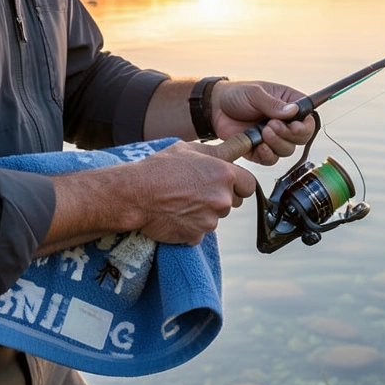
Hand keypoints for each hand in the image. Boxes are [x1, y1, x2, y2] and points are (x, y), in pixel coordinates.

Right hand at [127, 141, 256, 244]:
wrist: (135, 194)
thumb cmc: (159, 168)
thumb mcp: (189, 150)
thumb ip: (217, 153)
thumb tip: (236, 149)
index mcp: (224, 174)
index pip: (249, 184)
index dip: (238, 184)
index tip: (227, 184)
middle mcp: (222, 199)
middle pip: (233, 202)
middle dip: (219, 198)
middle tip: (196, 191)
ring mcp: (210, 220)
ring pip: (215, 218)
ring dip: (203, 213)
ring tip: (180, 202)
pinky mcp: (196, 236)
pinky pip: (199, 232)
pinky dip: (190, 227)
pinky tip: (175, 215)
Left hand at [212, 81, 315, 165]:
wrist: (214, 108)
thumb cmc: (236, 95)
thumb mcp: (255, 93)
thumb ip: (273, 104)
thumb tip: (293, 111)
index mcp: (289, 104)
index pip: (308, 119)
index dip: (305, 126)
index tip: (293, 126)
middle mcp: (284, 122)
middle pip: (301, 138)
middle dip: (288, 135)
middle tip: (272, 126)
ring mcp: (273, 137)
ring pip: (287, 150)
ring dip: (277, 143)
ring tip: (263, 132)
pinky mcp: (260, 150)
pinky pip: (271, 159)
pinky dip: (267, 155)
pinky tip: (259, 145)